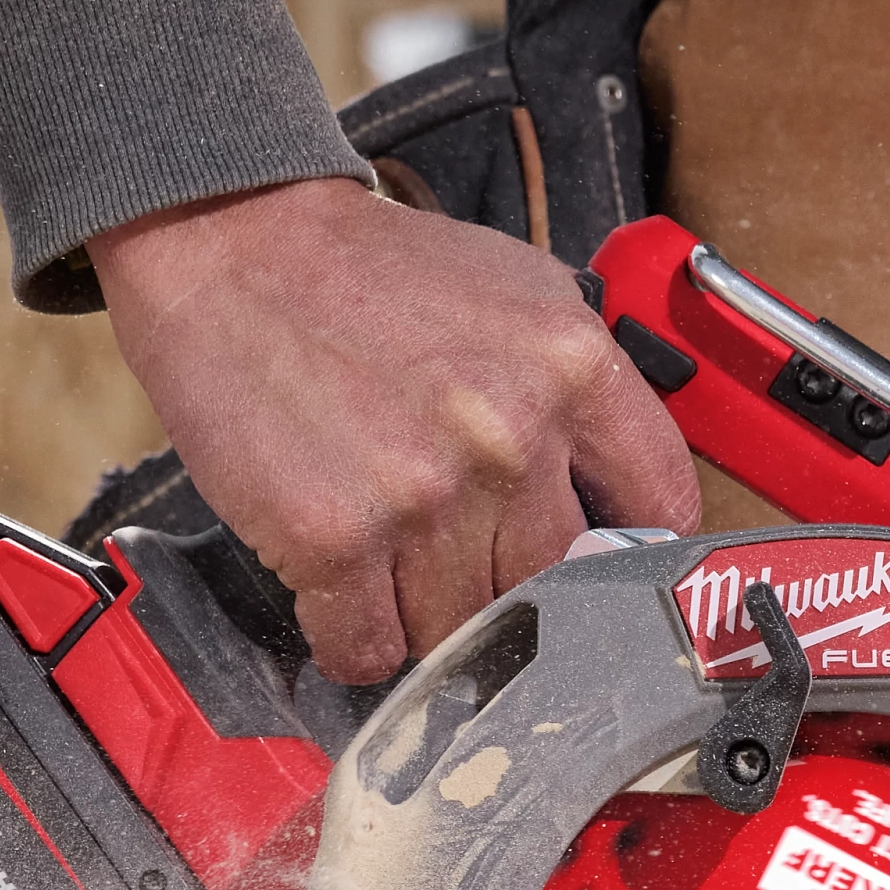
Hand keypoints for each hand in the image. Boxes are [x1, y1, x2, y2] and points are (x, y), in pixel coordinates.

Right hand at [93, 174, 700, 681]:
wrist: (232, 241)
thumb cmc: (366, 274)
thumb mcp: (518, 294)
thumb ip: (580, 394)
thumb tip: (618, 505)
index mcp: (572, 367)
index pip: (657, 505)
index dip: (624, 550)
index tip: (597, 566)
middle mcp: (510, 435)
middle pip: (547, 583)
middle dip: (499, 577)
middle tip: (447, 543)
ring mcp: (424, 493)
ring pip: (458, 627)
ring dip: (417, 610)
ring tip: (379, 547)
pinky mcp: (334, 539)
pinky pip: (366, 649)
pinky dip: (349, 638)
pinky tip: (335, 588)